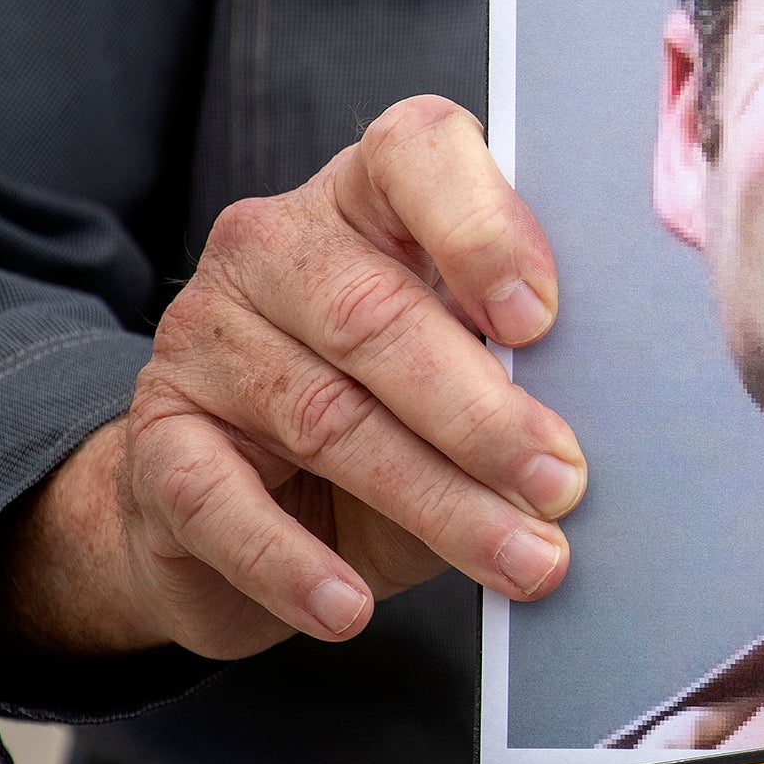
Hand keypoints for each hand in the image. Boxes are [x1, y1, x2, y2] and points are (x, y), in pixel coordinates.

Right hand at [0, 97, 578, 660]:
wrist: (232, 502)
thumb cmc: (393, 412)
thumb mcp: (461, 364)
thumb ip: (510, 352)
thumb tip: (605, 404)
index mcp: (368, 196)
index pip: (416, 154)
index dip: (482, 230)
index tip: (541, 322)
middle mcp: (275, 244)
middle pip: (378, 314)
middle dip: (483, 413)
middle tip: (561, 484)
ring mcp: (205, 336)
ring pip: (327, 419)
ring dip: (436, 503)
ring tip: (521, 559)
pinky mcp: (158, 438)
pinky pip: (224, 503)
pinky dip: (294, 564)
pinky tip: (351, 609)